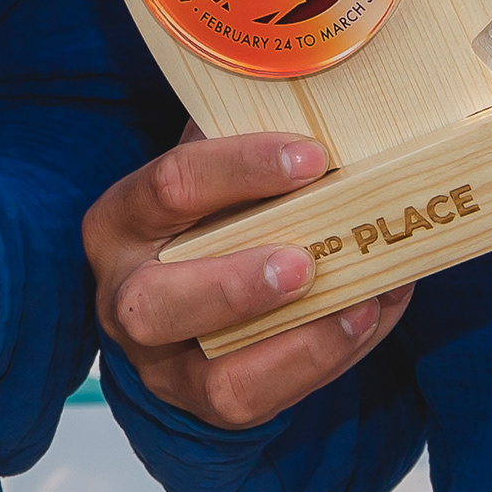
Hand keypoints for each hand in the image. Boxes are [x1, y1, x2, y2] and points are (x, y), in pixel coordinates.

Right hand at [88, 129, 409, 430]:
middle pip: (155, 304)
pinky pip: (263, 402)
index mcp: (121, 219)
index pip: (169, 186)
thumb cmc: (211, 208)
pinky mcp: (205, 404)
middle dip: (235, 286)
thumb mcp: (212, 167)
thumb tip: (330, 87)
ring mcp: (161, 364)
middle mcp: (125, 296)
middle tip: (305, 261)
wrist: (185, 294)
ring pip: (213, 381)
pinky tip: (369, 316)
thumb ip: (244, 132)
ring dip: (296, 344)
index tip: (314, 156)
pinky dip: (325, 362)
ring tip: (362, 300)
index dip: (240, 170)